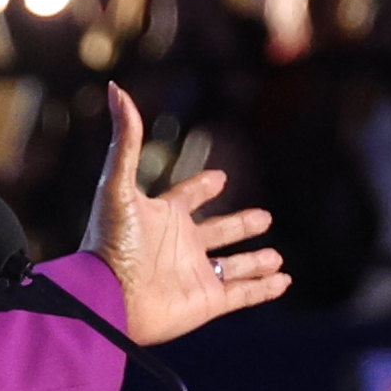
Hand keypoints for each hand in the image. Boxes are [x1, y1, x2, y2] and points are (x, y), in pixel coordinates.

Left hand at [85, 85, 285, 344]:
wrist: (107, 298)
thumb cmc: (109, 243)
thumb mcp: (117, 184)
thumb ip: (126, 139)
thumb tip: (116, 88)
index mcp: (162, 217)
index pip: (187, 198)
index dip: (202, 187)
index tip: (219, 178)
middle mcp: (181, 246)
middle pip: (218, 231)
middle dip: (240, 225)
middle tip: (264, 217)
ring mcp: (195, 275)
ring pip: (234, 266)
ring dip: (255, 261)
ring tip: (277, 257)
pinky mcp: (207, 302)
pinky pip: (243, 294)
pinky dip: (263, 289)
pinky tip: (283, 281)